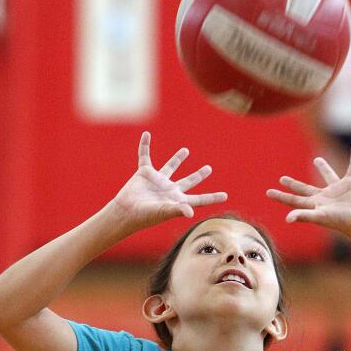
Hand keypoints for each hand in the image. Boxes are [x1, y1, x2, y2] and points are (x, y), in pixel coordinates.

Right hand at [106, 132, 226, 236]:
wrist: (126, 212)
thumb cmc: (145, 216)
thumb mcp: (163, 212)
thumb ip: (177, 210)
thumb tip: (191, 213)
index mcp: (178, 200)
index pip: (200, 199)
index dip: (213, 197)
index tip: (225, 196)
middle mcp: (170, 190)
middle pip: (189, 181)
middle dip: (199, 175)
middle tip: (209, 169)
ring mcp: (158, 181)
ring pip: (170, 167)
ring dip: (177, 158)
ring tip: (186, 150)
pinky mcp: (144, 173)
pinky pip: (145, 156)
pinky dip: (144, 146)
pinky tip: (146, 135)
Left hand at [267, 141, 350, 239]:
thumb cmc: (342, 222)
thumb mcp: (320, 217)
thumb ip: (304, 215)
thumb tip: (287, 219)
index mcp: (315, 204)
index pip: (293, 199)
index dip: (280, 196)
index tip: (268, 192)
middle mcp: (325, 197)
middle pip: (304, 189)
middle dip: (293, 185)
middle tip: (282, 179)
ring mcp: (339, 189)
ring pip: (328, 175)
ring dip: (323, 167)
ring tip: (316, 159)